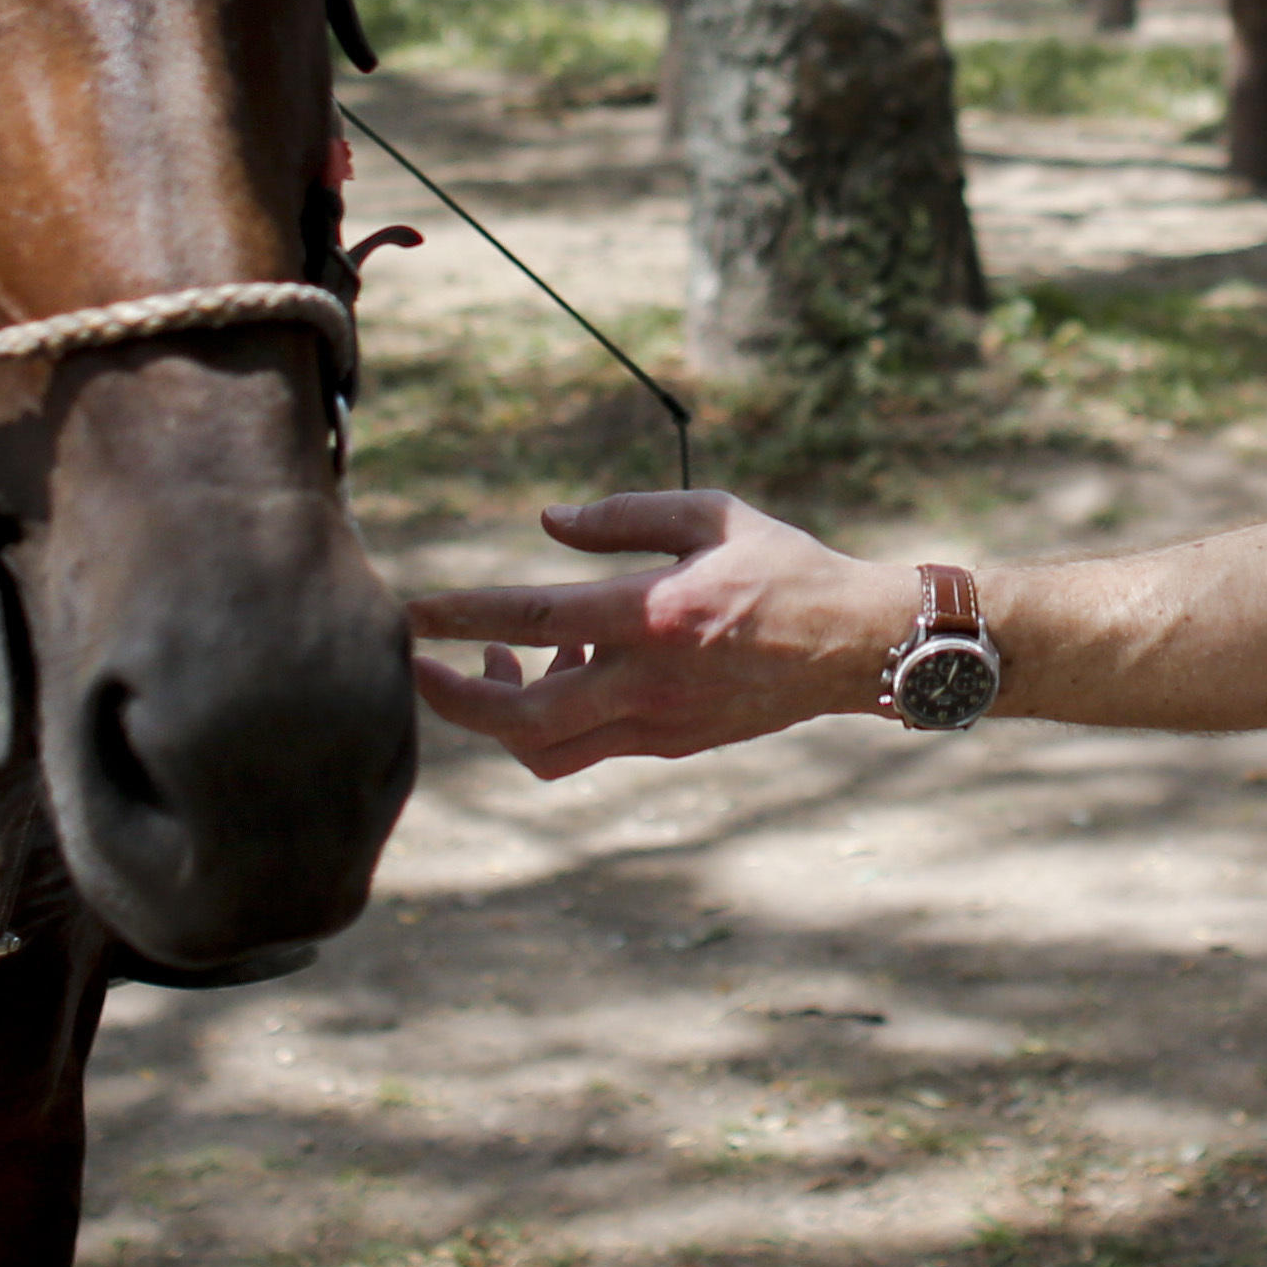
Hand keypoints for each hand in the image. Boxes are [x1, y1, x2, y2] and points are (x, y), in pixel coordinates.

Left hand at [404, 492, 896, 777]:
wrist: (854, 645)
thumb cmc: (785, 567)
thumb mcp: (711, 515)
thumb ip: (623, 516)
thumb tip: (548, 522)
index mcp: (654, 615)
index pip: (533, 620)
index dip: (461, 616)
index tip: (412, 612)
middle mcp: (648, 683)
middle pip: (521, 718)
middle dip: (453, 699)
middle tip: (416, 666)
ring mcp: (657, 725)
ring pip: (546, 750)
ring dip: (500, 715)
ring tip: (498, 661)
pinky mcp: (669, 745)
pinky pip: (586, 748)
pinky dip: (552, 719)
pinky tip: (566, 668)